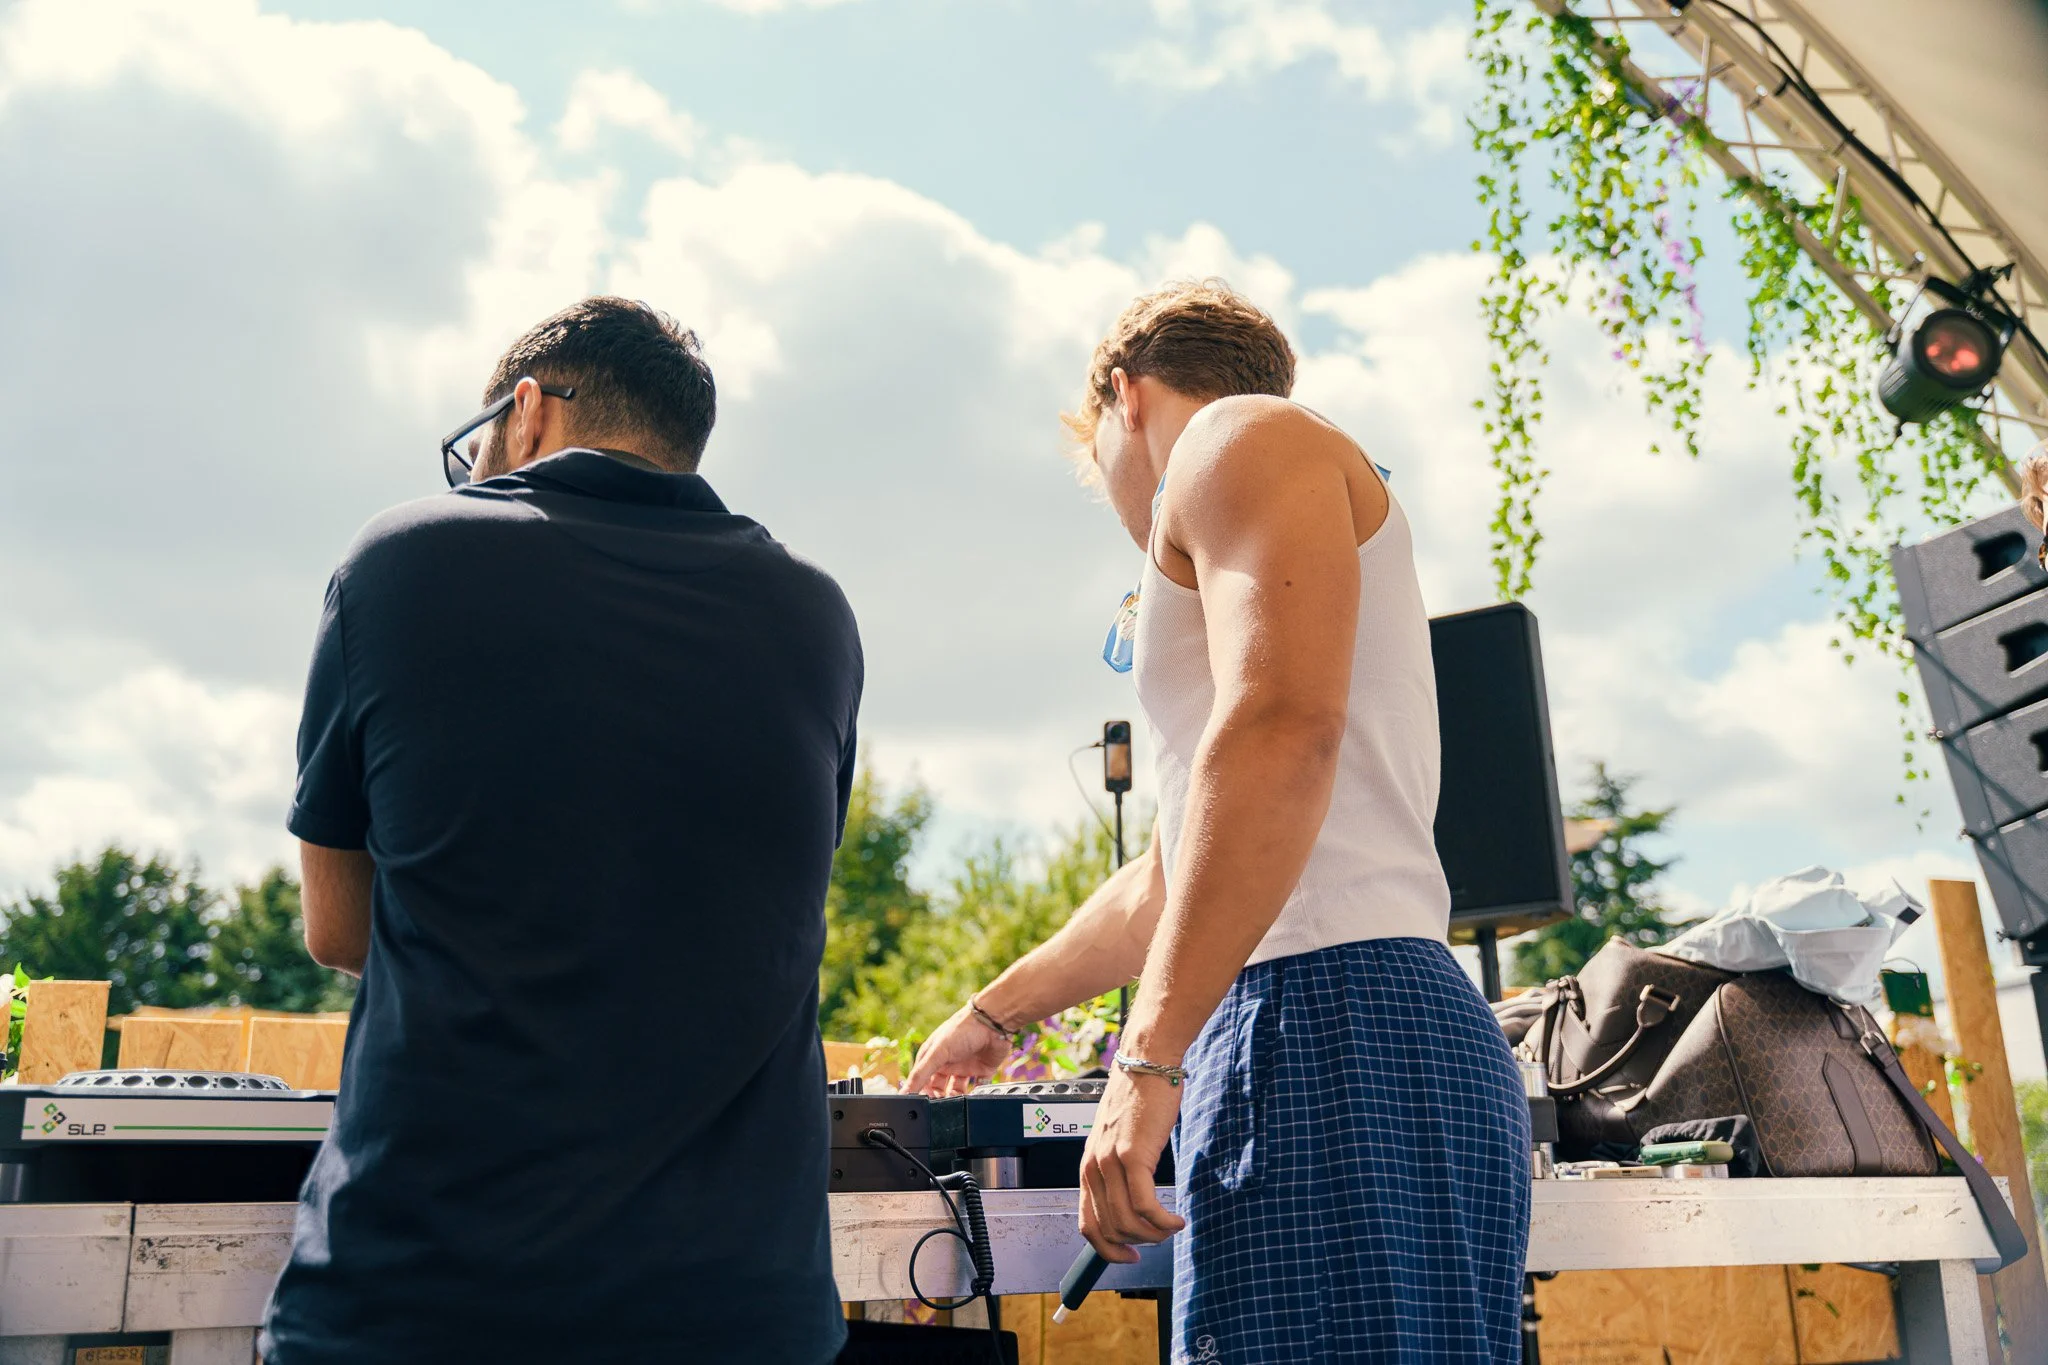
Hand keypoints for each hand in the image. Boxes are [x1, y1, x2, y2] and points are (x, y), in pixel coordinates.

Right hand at [904, 1006, 1013, 1095]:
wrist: (993, 1022)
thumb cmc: (962, 1029)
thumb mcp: (937, 1052)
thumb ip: (920, 1074)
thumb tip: (904, 1093)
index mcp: (933, 1056)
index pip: (922, 1080)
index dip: (922, 1093)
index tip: (924, 1107)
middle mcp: (948, 1062)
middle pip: (938, 1088)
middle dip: (939, 1098)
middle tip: (942, 1105)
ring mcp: (965, 1067)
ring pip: (956, 1090)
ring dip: (955, 1098)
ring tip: (956, 1101)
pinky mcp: (982, 1070)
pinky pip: (977, 1087)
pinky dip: (975, 1095)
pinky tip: (973, 1097)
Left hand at [1078, 1067, 1186, 1262]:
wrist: (1147, 1064)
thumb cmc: (1139, 1098)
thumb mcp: (1119, 1139)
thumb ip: (1118, 1170)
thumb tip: (1131, 1204)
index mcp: (1088, 1166)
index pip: (1087, 1224)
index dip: (1108, 1250)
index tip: (1130, 1256)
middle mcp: (1093, 1167)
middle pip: (1111, 1229)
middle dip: (1139, 1242)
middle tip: (1162, 1236)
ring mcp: (1111, 1162)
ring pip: (1129, 1222)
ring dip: (1155, 1234)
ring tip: (1172, 1226)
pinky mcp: (1133, 1156)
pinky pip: (1147, 1206)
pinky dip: (1164, 1221)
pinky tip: (1177, 1219)